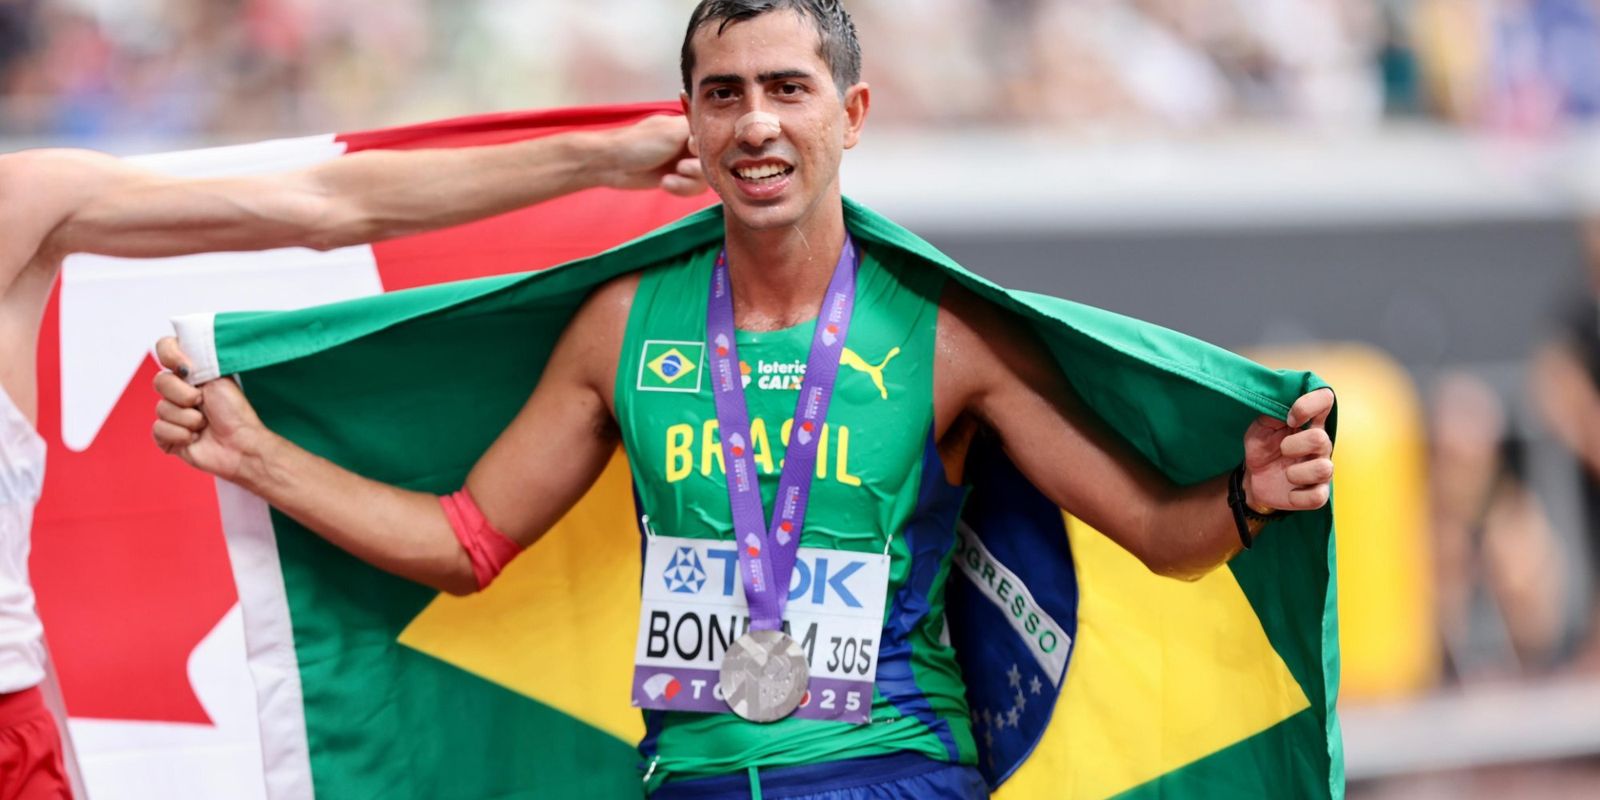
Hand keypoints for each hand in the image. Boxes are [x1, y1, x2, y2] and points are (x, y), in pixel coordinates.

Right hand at [151, 336, 268, 482]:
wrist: (241, 443)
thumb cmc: (234, 411)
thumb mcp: (219, 376)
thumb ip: (197, 358)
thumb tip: (180, 342)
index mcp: (191, 373)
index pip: (165, 348)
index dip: (170, 355)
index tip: (186, 367)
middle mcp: (178, 391)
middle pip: (160, 381)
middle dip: (184, 395)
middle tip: (203, 402)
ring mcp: (171, 414)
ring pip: (161, 409)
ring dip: (188, 419)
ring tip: (205, 424)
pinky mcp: (167, 437)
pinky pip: (158, 429)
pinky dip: (180, 435)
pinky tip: (195, 438)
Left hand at [596, 115, 706, 196]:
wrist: (612, 164)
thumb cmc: (638, 143)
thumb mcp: (671, 132)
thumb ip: (698, 132)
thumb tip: (718, 135)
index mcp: (688, 126)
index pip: (715, 137)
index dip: (709, 148)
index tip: (693, 150)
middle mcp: (688, 143)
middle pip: (713, 161)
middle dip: (697, 169)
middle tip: (681, 168)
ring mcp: (682, 161)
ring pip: (703, 178)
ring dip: (688, 182)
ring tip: (669, 180)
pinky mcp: (676, 178)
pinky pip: (691, 188)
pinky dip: (680, 188)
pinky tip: (665, 184)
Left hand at [1242, 388, 1334, 511]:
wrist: (1254, 478)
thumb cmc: (1263, 448)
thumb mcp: (1261, 427)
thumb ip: (1273, 412)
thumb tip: (1286, 403)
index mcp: (1310, 423)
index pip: (1325, 399)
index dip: (1309, 405)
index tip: (1290, 418)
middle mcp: (1321, 444)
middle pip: (1321, 439)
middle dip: (1294, 445)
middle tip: (1282, 449)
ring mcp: (1321, 469)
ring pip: (1324, 469)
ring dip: (1296, 473)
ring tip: (1286, 473)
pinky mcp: (1317, 493)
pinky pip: (1318, 497)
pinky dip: (1298, 496)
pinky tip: (1290, 491)